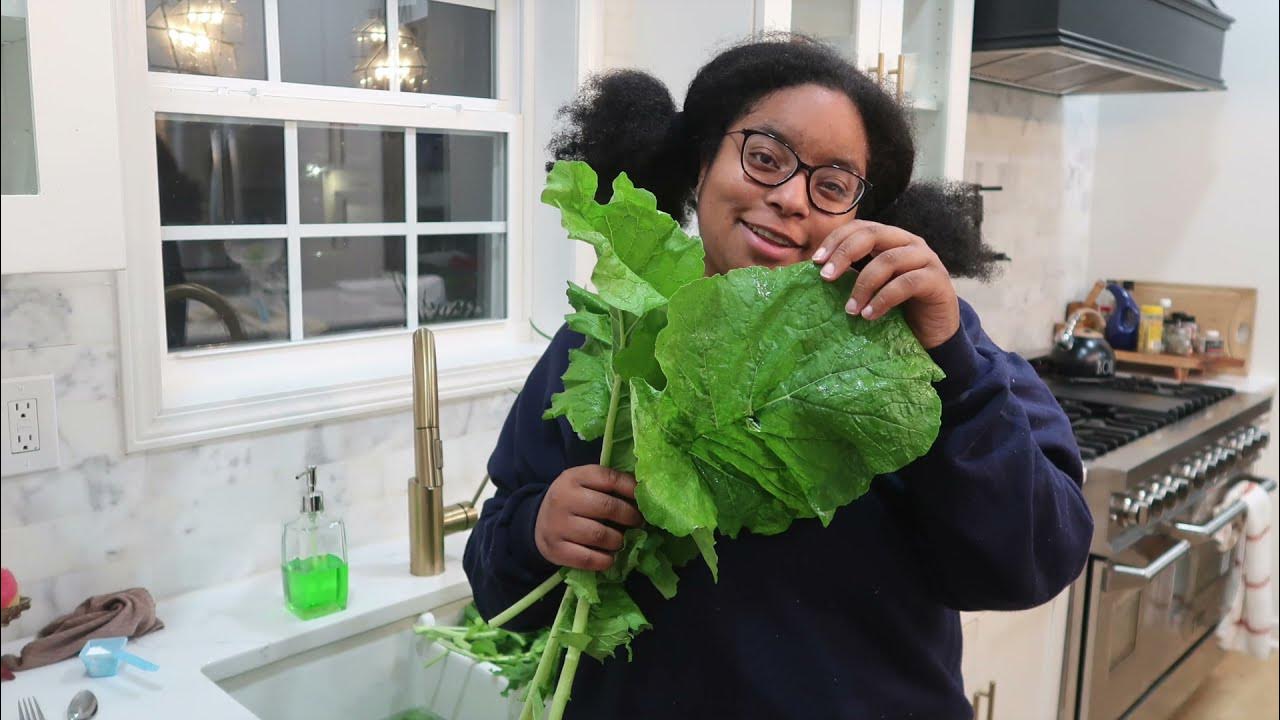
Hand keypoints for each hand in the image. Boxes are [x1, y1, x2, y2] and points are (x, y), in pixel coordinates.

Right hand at [535, 465, 644, 570]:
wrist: (538, 521)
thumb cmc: (573, 502)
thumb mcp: (585, 484)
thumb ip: (610, 485)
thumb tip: (645, 494)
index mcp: (574, 477)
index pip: (609, 478)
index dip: (631, 489)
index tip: (643, 500)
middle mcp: (563, 499)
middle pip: (607, 507)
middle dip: (629, 517)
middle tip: (637, 523)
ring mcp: (557, 525)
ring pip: (599, 535)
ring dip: (618, 540)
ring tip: (621, 540)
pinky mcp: (556, 549)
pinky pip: (587, 558)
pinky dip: (605, 560)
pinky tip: (609, 557)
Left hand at [812, 220, 959, 348]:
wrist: (935, 331)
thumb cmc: (899, 307)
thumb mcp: (873, 287)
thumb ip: (852, 275)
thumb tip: (816, 275)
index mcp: (891, 239)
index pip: (860, 227)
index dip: (836, 240)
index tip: (816, 261)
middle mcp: (909, 242)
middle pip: (872, 235)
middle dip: (844, 254)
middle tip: (826, 277)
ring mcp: (926, 259)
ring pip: (889, 260)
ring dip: (863, 285)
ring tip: (850, 310)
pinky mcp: (937, 280)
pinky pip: (906, 283)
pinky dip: (883, 299)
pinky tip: (870, 315)